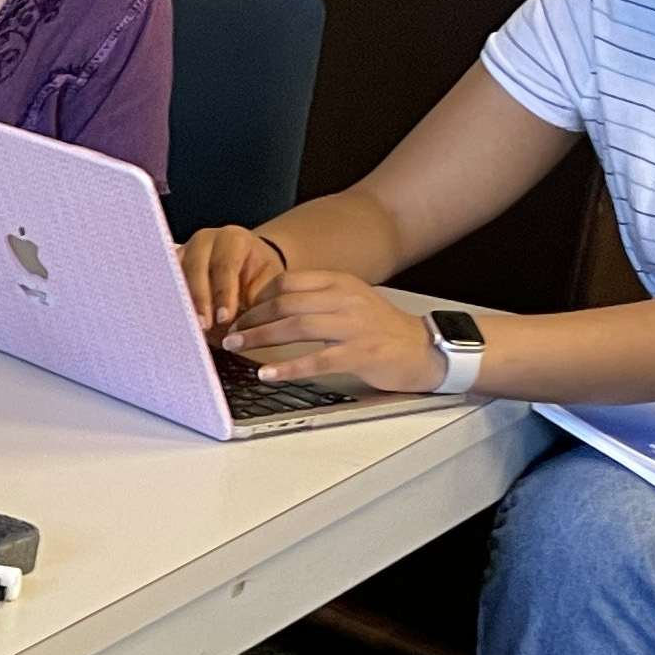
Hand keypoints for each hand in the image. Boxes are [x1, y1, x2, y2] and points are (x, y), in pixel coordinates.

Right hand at [178, 223, 289, 335]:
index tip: (224, 319)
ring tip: (187, 327)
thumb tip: (241, 331)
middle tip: (203, 326)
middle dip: (200, 300)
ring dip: (181, 302)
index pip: (225, 265)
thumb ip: (257, 305)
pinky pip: (165, 282)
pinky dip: (170, 302)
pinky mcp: (172, 265)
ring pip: (177, 274)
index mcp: (234, 240)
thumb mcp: (267, 287)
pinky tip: (175, 321)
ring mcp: (184, 251)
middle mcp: (205, 240)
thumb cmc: (259, 279)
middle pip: (195, 268)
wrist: (248, 267)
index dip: (223, 293)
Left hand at [218, 269, 449, 392]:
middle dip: (252, 317)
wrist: (425, 349)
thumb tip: (270, 310)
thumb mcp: (349, 303)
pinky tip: (268, 373)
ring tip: (238, 347)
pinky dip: (289, 367)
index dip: (257, 297)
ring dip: (262, 337)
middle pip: (286, 302)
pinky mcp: (362, 353)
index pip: (287, 281)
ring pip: (298, 325)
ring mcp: (354, 325)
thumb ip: (316, 301)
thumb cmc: (381, 329)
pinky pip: (318, 359)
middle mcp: (345, 299)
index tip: (238, 312)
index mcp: (339, 283)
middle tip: (230, 332)